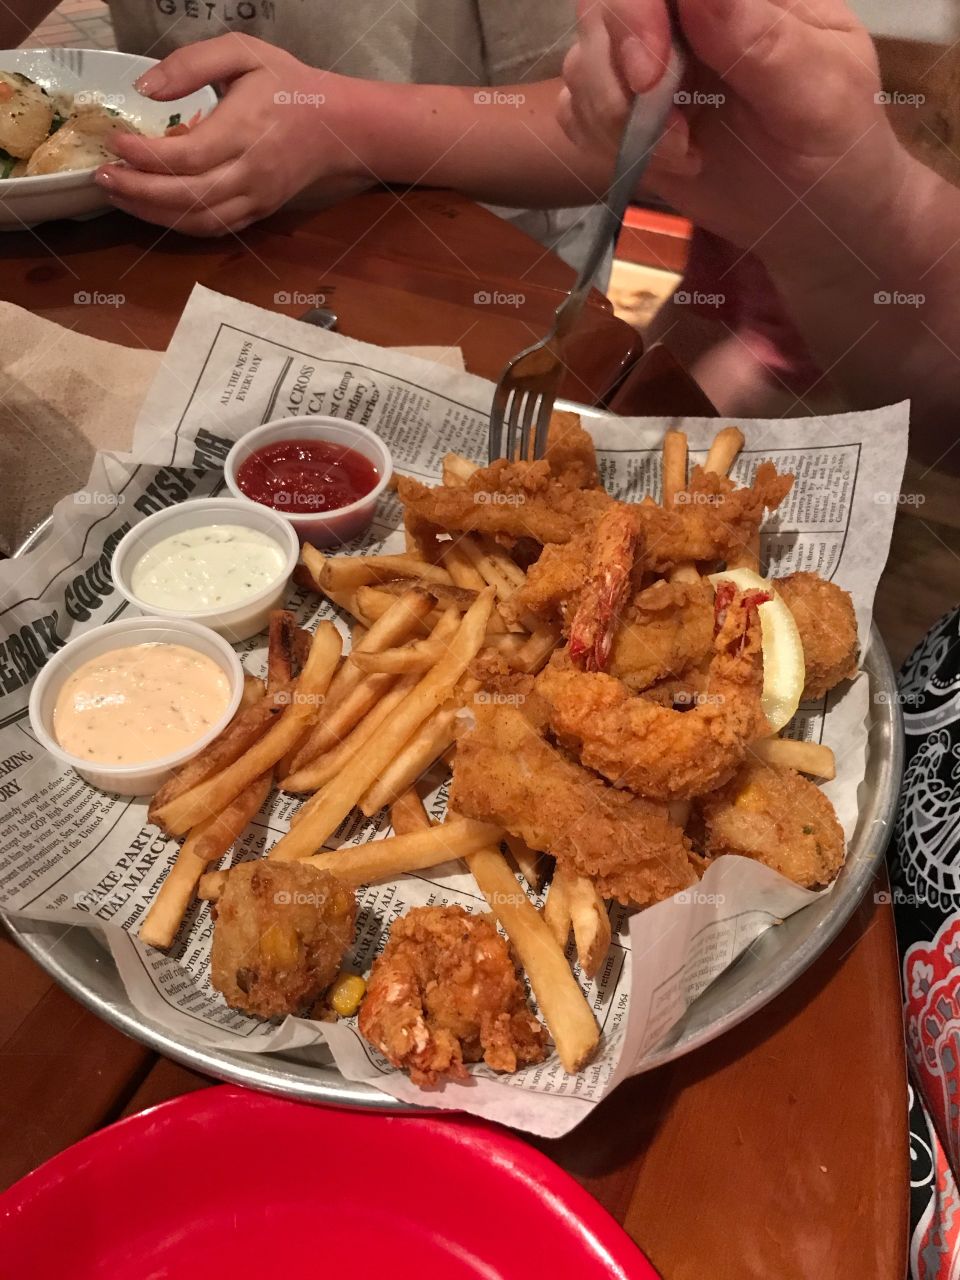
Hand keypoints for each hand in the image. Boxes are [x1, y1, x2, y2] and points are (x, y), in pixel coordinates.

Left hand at [96, 34, 367, 235]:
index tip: (116, 142)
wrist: (339, 127)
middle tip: (103, 176)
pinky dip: (178, 224)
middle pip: (187, 196)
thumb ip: (192, 63)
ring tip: (119, 195)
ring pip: (198, 220)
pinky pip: (213, 228)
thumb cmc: (289, 85)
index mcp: (246, 130)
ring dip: (152, 214)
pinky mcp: (258, 213)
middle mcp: (251, 173)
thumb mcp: (244, 53)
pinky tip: (153, 209)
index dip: (146, 156)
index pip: (187, 155)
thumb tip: (146, 88)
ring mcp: (255, 199)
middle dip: (139, 191)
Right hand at [558, 0, 910, 278]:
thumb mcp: (820, 93)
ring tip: (683, 153)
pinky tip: (663, 163)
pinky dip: (605, 145)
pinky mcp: (628, 113)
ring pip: (583, 61)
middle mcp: (688, 13)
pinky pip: (576, 112)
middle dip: (615, 70)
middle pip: (605, 6)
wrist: (818, 219)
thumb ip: (763, 40)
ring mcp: (653, 60)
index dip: (635, 10)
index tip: (650, 73)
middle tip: (670, 127)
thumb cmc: (837, 148)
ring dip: (616, 119)